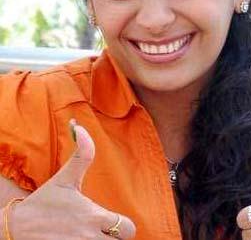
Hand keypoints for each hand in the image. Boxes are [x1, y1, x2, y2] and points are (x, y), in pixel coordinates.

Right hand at [9, 121, 135, 238]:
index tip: (110, 220)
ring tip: (91, 236)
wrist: (16, 228)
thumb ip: (82, 154)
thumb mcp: (65, 177)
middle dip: (114, 238)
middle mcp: (90, 238)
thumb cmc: (44, 202)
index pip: (127, 228)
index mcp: (93, 217)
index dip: (122, 224)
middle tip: (103, 231)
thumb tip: (81, 127)